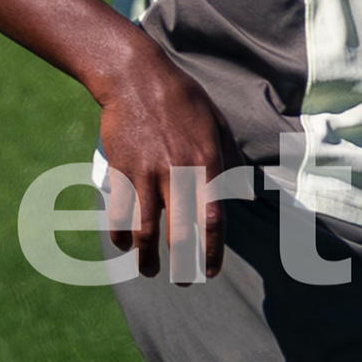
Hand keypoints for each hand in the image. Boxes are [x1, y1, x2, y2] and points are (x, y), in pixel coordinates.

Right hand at [90, 42, 243, 275]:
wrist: (136, 77)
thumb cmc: (184, 101)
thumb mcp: (218, 126)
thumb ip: (230, 163)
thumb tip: (243, 197)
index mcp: (206, 164)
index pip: (213, 220)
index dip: (212, 251)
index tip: (211, 271)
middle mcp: (177, 173)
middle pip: (179, 234)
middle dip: (182, 266)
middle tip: (184, 283)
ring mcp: (145, 173)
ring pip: (145, 230)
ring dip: (146, 259)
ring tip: (148, 272)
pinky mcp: (120, 170)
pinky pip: (119, 213)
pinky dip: (120, 234)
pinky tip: (125, 245)